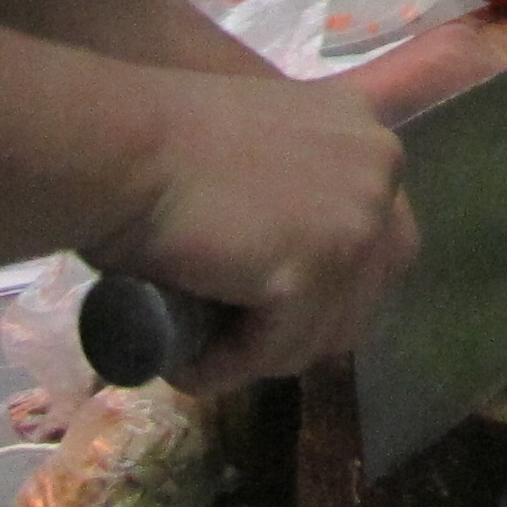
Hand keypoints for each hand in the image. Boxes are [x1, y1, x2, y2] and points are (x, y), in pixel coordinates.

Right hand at [87, 65, 417, 391]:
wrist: (125, 146)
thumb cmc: (165, 140)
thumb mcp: (263, 149)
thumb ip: (300, 189)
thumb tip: (293, 268)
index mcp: (370, 139)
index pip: (382, 237)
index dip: (331, 281)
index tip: (276, 304)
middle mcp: (381, 172)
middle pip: (369, 288)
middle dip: (308, 324)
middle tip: (241, 336)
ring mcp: (355, 223)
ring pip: (323, 331)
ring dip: (264, 353)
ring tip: (205, 352)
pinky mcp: (311, 272)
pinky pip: (278, 350)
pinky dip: (229, 368)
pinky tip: (189, 364)